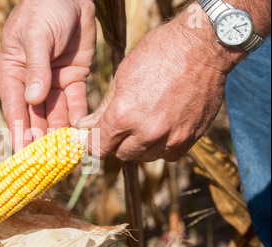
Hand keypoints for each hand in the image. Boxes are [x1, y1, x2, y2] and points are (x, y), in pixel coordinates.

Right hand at [0, 0, 95, 150]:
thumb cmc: (44, 9)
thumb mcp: (36, 36)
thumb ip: (35, 68)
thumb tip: (33, 99)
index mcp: (12, 73)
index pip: (15, 108)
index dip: (19, 132)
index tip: (23, 155)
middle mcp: (31, 83)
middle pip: (35, 117)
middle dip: (42, 139)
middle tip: (49, 163)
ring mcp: (52, 83)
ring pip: (56, 114)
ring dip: (61, 134)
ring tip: (67, 154)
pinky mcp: (73, 79)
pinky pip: (76, 103)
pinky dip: (78, 118)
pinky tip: (82, 134)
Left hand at [76, 16, 233, 161]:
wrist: (204, 46)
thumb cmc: (159, 53)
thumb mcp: (123, 75)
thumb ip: (105, 108)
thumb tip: (87, 126)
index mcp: (123, 115)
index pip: (99, 147)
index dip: (94, 142)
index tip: (96, 136)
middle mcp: (147, 131)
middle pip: (121, 154)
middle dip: (117, 142)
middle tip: (121, 126)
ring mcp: (171, 137)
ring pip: (145, 157)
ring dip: (140, 146)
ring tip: (144, 123)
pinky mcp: (191, 137)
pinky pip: (169, 155)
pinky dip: (162, 147)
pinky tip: (162, 129)